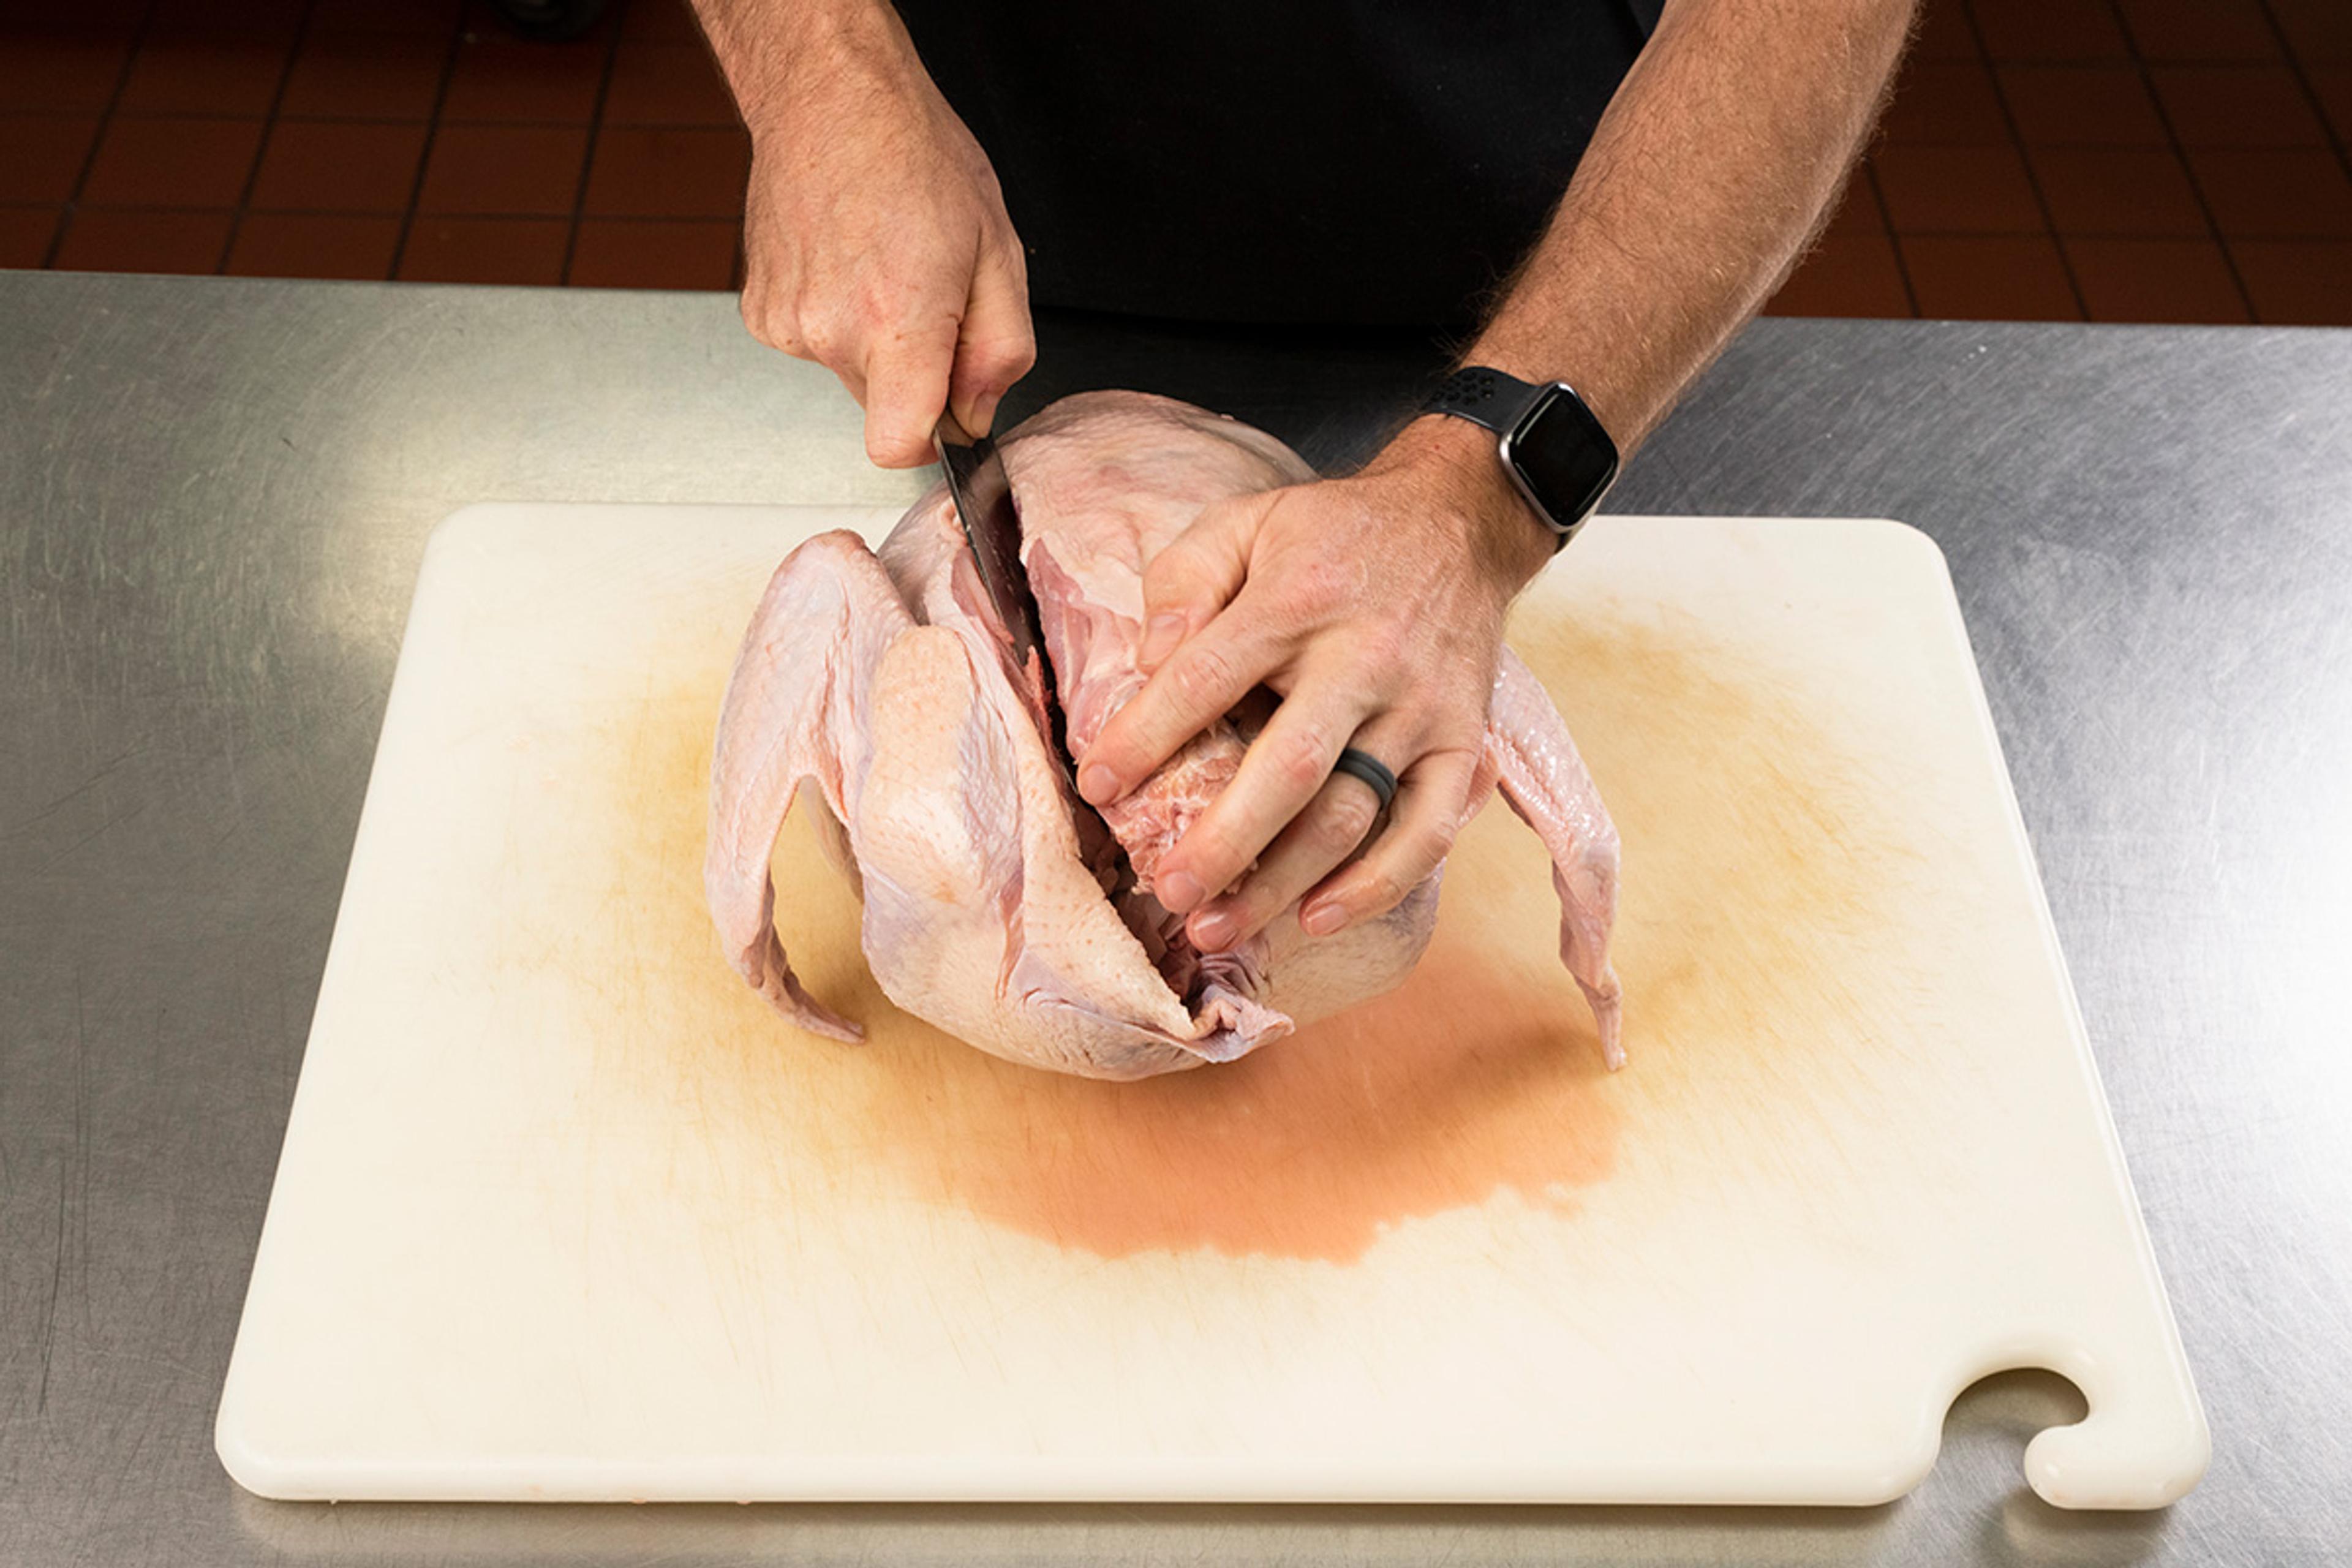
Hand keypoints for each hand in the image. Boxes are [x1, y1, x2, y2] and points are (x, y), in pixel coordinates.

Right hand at [731, 5, 1032, 465]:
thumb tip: (977, 415)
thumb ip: (1000, 351)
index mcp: (896, 320)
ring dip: (874, 339)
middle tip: (928, 296)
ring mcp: (788, 323)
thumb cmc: (916, 156)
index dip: (932, 439)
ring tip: (883, 265)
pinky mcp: (761, 312)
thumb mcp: (997, 251)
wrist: (832, 96)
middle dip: (915, 371)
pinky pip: (815, 343)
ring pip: (849, 372)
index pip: (898, 445)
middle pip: (882, 407)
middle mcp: (830, 329)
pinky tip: (847, 261)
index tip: (947, 411)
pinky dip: (837, 317)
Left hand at [1076, 415, 1556, 950]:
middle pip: (1289, 768)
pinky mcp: (1463, 743)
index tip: (1097, 787)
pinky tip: (1317, 918)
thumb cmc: (1330, 536)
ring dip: (1282, 883)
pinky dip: (1378, 885)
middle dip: (1222, 842)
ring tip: (1217, 928)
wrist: (1457, 525)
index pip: (1207, 678)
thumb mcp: (1247, 521)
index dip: (1145, 737)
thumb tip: (1149, 657)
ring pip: (1352, 815)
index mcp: (1296, 600)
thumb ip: (1185, 579)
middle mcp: (1364, 659)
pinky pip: (1428, 831)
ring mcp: (1420, 709)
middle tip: (1167, 892)